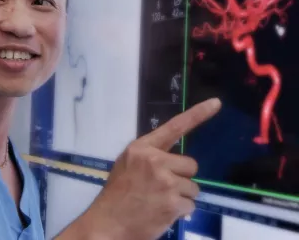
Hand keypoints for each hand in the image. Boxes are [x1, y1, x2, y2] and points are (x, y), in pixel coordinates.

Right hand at [67, 98, 220, 239]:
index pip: (174, 127)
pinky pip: (191, 205)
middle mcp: (155, 161)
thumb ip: (148, 156)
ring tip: (159, 202)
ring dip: (181, 196)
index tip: (216, 103)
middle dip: (182, 177)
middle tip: (163, 188)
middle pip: (191, 164)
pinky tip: (162, 213)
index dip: (198, 114)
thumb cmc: (117, 194)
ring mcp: (165, 182)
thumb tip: (173, 159)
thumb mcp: (127, 164)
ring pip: (193, 187)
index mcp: (142, 148)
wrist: (108, 223)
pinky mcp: (173, 203)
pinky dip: (180, 211)